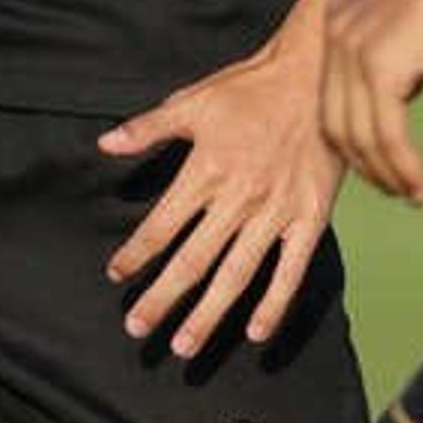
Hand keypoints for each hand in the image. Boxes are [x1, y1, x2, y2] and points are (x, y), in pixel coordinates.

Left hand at [98, 33, 342, 358]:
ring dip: (208, 314)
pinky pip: (290, 270)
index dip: (136, 254)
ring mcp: (276, 213)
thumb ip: (148, 128)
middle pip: (192, 261)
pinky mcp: (310, 219)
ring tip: (184, 346)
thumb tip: (105, 145)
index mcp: (205, 171)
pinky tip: (254, 332)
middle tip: (138, 329)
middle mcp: (238, 199)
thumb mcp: (193, 101)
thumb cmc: (251, 88)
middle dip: (162, 299)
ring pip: (236, 276)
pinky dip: (274, 304)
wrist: (318, 76)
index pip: (161, 226)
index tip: (117, 276)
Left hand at [318, 0, 422, 206]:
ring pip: (361, 136)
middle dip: (365, 165)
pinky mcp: (382, 66)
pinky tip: (420, 186)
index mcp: (337, 21)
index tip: (378, 166)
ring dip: (387, 174)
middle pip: (337, 122)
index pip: (331, 98)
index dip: (352, 139)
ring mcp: (354, 50)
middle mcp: (336, 34)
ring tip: (412, 195)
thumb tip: (401, 93)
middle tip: (394, 190)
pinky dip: (403, 166)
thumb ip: (396, 56)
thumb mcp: (410, 20)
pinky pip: (387, 134)